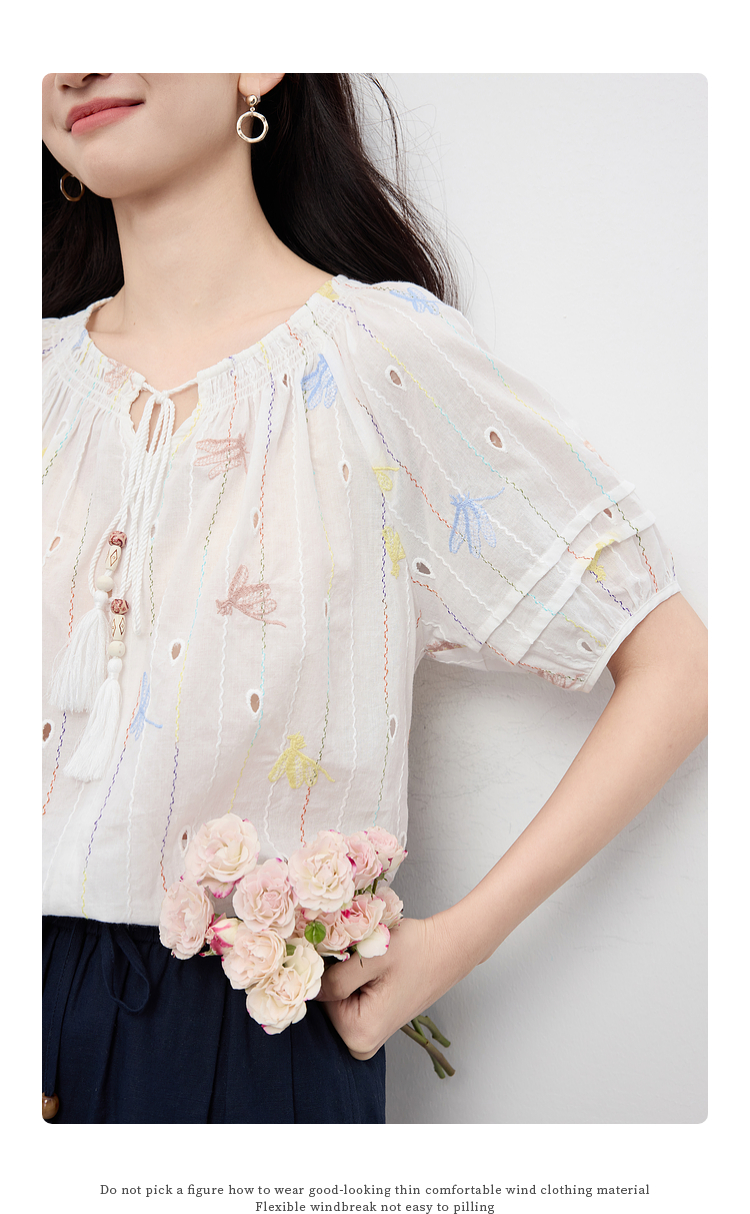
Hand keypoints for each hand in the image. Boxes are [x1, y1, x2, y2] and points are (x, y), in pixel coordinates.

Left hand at [315, 915, 468, 1058]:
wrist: (446, 948)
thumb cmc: (415, 950)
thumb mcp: (371, 958)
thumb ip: (335, 978)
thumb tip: (309, 989)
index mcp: (359, 1034)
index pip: (319, 998)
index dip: (329, 970)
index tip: (349, 954)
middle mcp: (362, 1043)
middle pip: (327, 1003)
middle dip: (337, 976)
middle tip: (362, 955)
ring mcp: (369, 1035)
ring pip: (337, 1001)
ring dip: (347, 978)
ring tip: (372, 962)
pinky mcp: (374, 1023)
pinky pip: (350, 1002)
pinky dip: (356, 983)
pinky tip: (376, 969)